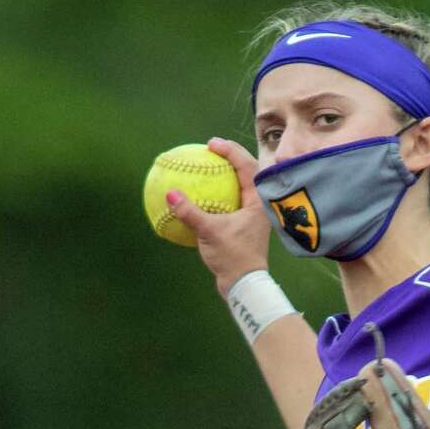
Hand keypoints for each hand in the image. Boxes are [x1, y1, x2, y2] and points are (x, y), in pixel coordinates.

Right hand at [165, 137, 271, 296]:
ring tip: (209, 164)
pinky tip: (202, 194)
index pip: (247, 166)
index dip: (230, 150)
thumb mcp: (209, 232)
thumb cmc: (233, 258)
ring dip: (227, 172)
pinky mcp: (244, 225)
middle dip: (231, 156)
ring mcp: (252, 216)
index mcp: (257, 202)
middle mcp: (258, 206)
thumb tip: (171, 193)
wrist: (244, 284)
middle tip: (212, 147)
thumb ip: (190, 212)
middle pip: (248, 171)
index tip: (212, 144)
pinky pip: (231, 200)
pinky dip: (219, 192)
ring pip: (241, 186)